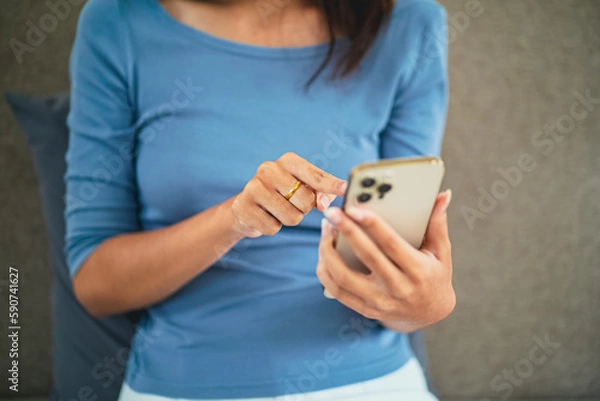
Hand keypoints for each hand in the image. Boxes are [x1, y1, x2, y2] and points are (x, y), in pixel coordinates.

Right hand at [231, 152, 346, 237]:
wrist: (245, 207)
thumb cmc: (282, 195)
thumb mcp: (302, 188)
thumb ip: (320, 192)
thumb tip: (324, 203)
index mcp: (287, 161)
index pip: (315, 176)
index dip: (332, 185)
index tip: (346, 189)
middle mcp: (269, 169)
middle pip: (306, 200)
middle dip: (304, 209)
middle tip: (291, 204)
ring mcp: (253, 187)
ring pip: (291, 217)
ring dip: (289, 220)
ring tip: (278, 210)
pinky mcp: (244, 207)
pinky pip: (273, 228)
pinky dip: (273, 227)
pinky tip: (265, 217)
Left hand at [316, 190, 455, 330]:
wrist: (430, 314)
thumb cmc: (434, 275)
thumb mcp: (441, 252)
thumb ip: (437, 223)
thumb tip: (443, 194)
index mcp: (418, 271)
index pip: (391, 245)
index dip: (373, 225)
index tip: (355, 208)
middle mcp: (398, 289)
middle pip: (366, 257)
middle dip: (346, 232)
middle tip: (332, 212)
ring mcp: (379, 302)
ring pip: (344, 278)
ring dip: (328, 252)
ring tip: (326, 230)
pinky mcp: (365, 309)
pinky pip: (337, 291)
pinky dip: (325, 271)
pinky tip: (323, 252)